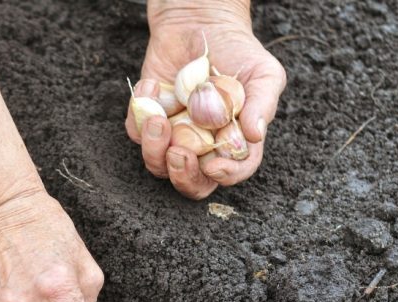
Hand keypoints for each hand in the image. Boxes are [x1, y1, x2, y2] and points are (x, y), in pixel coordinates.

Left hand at [124, 3, 285, 198]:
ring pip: (157, 163)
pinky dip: (138, 112)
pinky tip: (152, 85)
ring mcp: (173, 135)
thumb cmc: (238, 51)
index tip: (214, 166)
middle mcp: (202, 146)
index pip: (233, 171)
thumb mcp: (263, 73)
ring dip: (153, 147)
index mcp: (233, 142)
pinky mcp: (147, 120)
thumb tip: (255, 135)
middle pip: (190, 182)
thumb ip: (262, 104)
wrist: (201, 23)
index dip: (226, 176)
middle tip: (178, 153)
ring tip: (156, 118)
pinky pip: (134, 132)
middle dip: (182, 175)